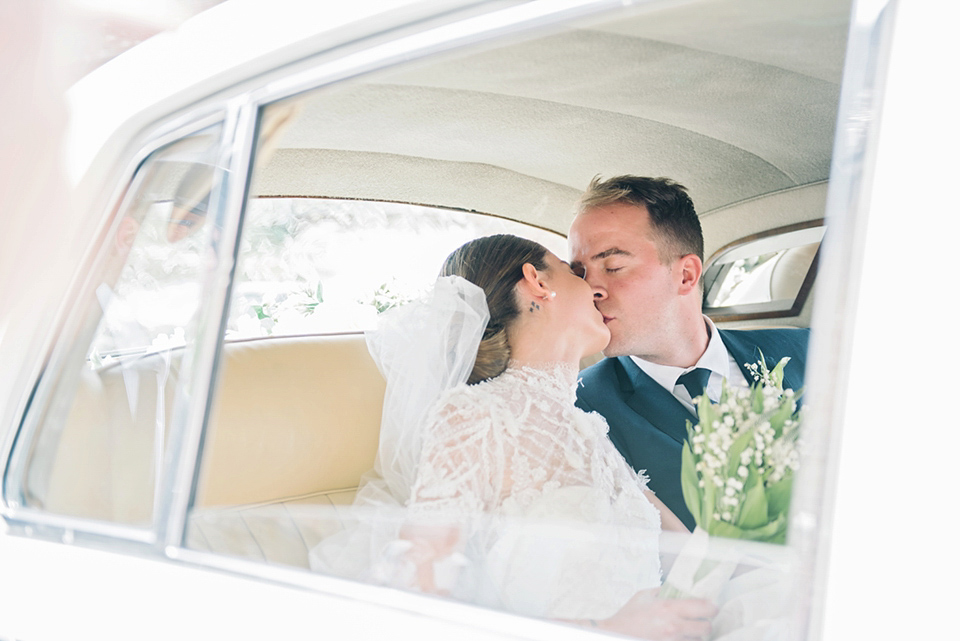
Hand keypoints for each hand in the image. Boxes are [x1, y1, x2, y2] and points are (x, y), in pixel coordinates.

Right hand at [598, 588, 716, 639]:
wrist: (615, 634)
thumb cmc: (628, 617)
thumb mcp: (644, 596)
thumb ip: (662, 591)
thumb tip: (678, 588)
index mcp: (668, 607)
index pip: (704, 607)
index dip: (711, 607)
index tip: (711, 607)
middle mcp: (674, 626)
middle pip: (707, 627)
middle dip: (705, 624)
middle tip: (699, 621)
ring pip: (698, 640)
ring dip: (695, 636)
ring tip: (685, 631)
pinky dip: (686, 640)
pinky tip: (679, 637)